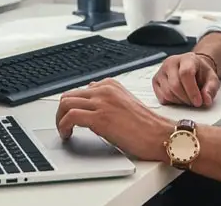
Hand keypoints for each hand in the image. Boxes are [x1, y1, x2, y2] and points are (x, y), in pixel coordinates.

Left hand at [56, 79, 174, 161]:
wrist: (160, 135)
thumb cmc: (147, 126)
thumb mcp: (125, 103)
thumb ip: (108, 99)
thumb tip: (91, 102)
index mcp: (111, 85)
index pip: (80, 90)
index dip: (72, 105)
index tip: (69, 116)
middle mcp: (104, 89)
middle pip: (69, 95)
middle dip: (62, 111)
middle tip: (63, 124)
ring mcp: (101, 102)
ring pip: (66, 104)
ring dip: (60, 119)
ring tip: (64, 131)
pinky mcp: (99, 117)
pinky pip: (70, 117)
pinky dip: (63, 126)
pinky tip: (67, 134)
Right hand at [152, 53, 219, 107]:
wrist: (192, 68)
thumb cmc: (201, 73)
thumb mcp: (212, 79)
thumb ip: (211, 89)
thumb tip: (206, 100)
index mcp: (187, 58)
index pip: (186, 73)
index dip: (192, 90)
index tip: (198, 102)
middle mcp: (171, 62)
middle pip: (175, 85)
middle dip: (186, 98)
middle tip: (195, 102)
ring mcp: (161, 71)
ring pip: (167, 93)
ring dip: (179, 101)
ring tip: (188, 99)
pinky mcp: (155, 81)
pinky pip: (161, 97)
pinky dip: (171, 102)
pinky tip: (179, 98)